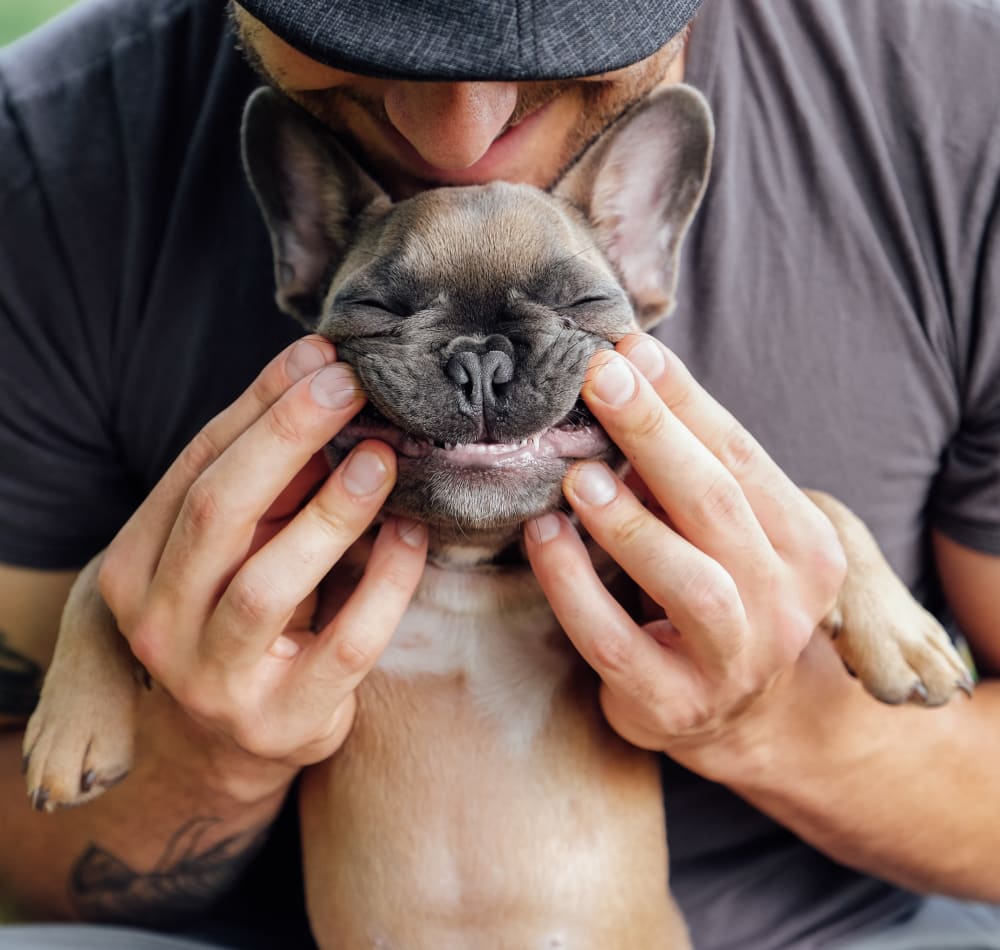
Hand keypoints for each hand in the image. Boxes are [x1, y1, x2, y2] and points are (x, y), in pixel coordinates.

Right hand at [98, 336, 426, 798]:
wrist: (227, 743)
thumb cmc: (239, 618)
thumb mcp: (234, 548)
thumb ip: (267, 481)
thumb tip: (320, 383)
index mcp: (134, 565)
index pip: (195, 467)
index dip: (258, 407)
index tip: (318, 357)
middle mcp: (157, 623)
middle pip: (217, 513)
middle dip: (286, 438)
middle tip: (348, 386)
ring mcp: (212, 679)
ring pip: (268, 583)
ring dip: (331, 512)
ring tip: (381, 459)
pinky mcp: (280, 720)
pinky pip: (342, 643)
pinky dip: (382, 584)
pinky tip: (411, 537)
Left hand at [524, 333, 845, 767]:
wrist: (738, 715)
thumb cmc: (721, 595)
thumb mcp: (725, 531)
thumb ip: (689, 468)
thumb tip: (628, 372)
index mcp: (805, 546)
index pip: (743, 457)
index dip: (685, 402)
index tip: (631, 350)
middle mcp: (783, 603)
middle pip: (719, 505)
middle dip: (656, 435)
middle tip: (599, 379)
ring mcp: (734, 662)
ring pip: (690, 582)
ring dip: (629, 522)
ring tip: (577, 476)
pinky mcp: (673, 705)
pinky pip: (617, 643)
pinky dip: (575, 588)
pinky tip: (544, 538)